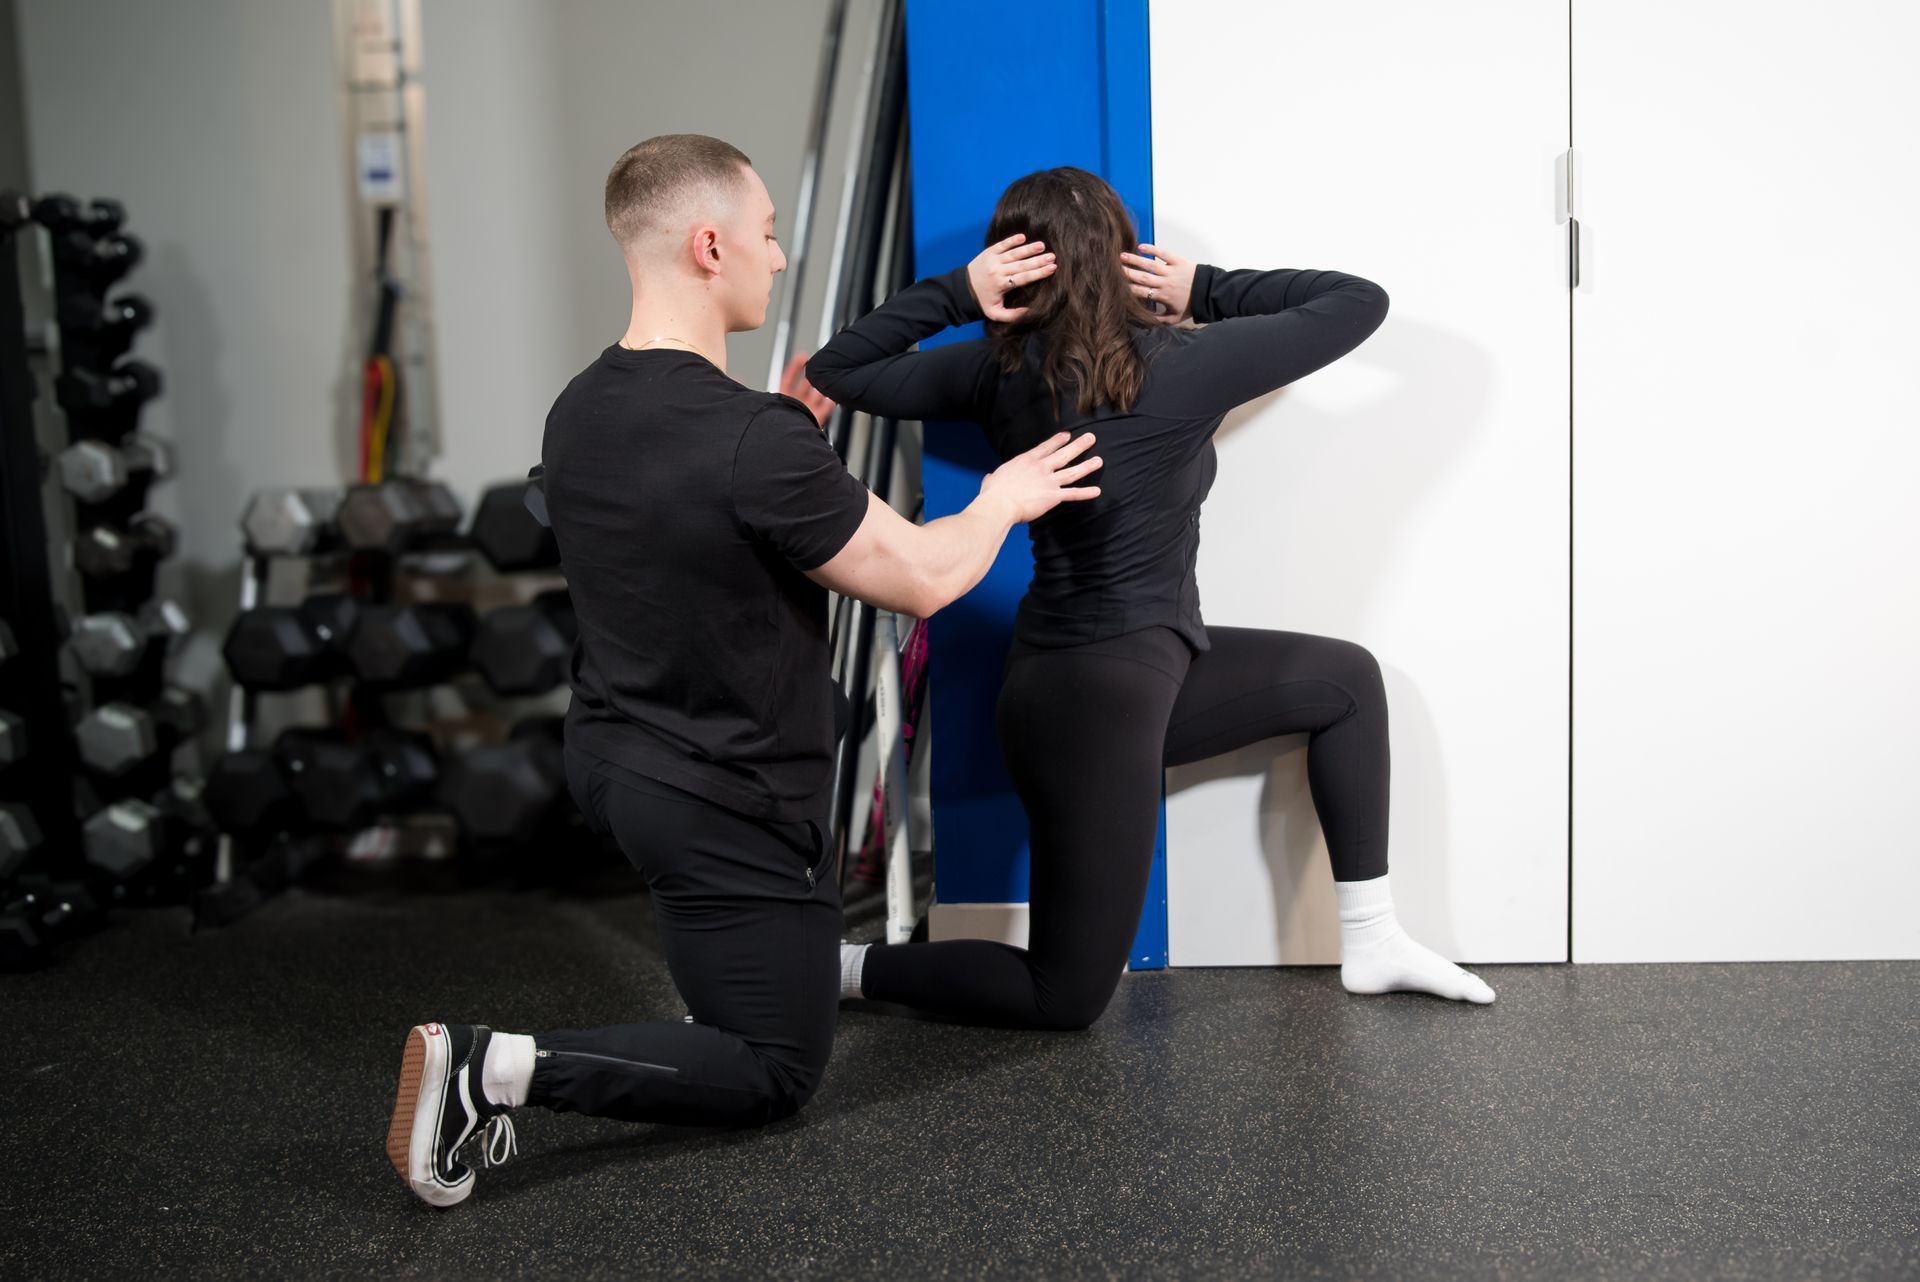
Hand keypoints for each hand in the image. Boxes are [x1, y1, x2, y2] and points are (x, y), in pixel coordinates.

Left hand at [780, 352, 834, 426]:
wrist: (786, 444)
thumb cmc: (777, 424)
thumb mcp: (778, 400)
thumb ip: (783, 386)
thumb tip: (787, 373)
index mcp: (783, 398)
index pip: (789, 378)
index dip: (795, 367)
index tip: (803, 357)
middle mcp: (795, 404)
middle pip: (805, 386)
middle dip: (812, 379)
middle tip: (819, 372)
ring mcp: (806, 411)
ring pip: (816, 396)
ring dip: (822, 390)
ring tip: (826, 385)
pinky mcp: (815, 420)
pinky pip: (824, 410)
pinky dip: (828, 404)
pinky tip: (831, 399)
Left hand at [967, 233, 1056, 321]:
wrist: (962, 289)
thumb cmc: (983, 301)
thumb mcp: (995, 313)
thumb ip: (1012, 315)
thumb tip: (1029, 311)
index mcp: (1001, 285)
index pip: (1024, 278)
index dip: (1038, 273)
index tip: (1052, 268)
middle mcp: (998, 271)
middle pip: (1022, 265)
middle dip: (1038, 260)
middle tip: (1052, 256)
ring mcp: (993, 260)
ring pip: (1014, 254)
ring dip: (1028, 249)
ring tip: (1042, 245)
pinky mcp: (989, 252)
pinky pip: (1002, 245)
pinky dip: (1011, 240)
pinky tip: (1023, 237)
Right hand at [978, 431, 1101, 523]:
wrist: (999, 504)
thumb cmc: (993, 493)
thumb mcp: (991, 480)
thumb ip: (993, 478)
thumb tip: (989, 478)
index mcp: (1026, 461)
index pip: (1045, 448)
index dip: (1057, 441)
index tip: (1067, 435)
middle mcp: (1040, 468)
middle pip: (1063, 454)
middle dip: (1078, 446)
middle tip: (1091, 438)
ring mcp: (1048, 481)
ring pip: (1072, 472)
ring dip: (1087, 466)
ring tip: (1099, 460)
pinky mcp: (1053, 496)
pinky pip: (1073, 494)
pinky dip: (1085, 493)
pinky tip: (1097, 491)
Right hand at [1119, 243, 1195, 324]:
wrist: (1209, 292)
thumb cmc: (1191, 304)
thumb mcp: (1175, 318)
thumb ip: (1159, 319)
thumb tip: (1143, 319)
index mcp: (1162, 296)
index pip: (1141, 293)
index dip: (1128, 289)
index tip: (1117, 286)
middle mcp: (1164, 283)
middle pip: (1142, 278)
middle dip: (1127, 273)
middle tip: (1113, 269)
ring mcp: (1171, 271)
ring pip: (1149, 265)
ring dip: (1135, 260)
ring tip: (1121, 256)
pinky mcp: (1178, 261)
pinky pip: (1163, 254)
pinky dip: (1152, 249)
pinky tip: (1141, 246)